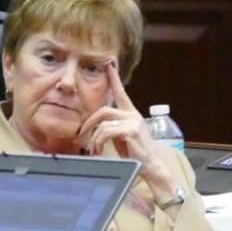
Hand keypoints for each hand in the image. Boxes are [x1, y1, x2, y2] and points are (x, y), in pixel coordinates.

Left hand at [79, 61, 179, 202]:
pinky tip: (99, 150)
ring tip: (93, 149)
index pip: (121, 92)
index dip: (114, 78)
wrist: (151, 167)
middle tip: (80, 134)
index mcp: (131, 114)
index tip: (109, 64)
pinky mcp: (131, 131)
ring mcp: (133, 122)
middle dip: (89, 122)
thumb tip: (95, 127)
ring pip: (103, 123)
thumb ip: (113, 126)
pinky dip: (99, 142)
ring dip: (94, 137)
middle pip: (103, 110)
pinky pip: (106, 132)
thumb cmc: (136, 153)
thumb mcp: (123, 136)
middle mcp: (133, 115)